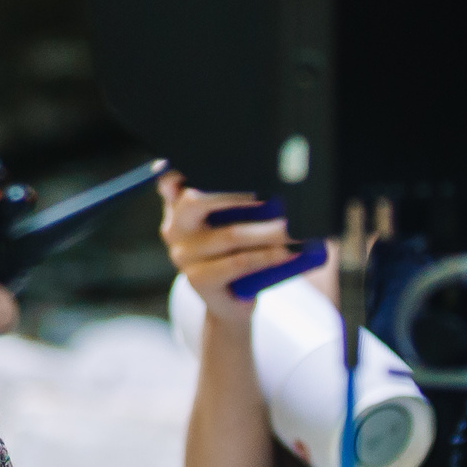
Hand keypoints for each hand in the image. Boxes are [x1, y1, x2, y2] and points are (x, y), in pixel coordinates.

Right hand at [158, 172, 314, 324]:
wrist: (230, 300)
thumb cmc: (235, 252)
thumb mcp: (231, 221)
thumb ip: (235, 198)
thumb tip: (273, 179)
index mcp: (177, 206)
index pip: (172, 179)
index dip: (190, 170)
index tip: (229, 166)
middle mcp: (174, 228)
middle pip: (195, 201)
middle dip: (237, 194)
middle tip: (271, 194)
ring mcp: (183, 255)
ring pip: (230, 235)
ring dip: (269, 231)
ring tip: (294, 228)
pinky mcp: (198, 279)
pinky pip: (238, 263)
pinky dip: (267, 256)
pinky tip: (288, 252)